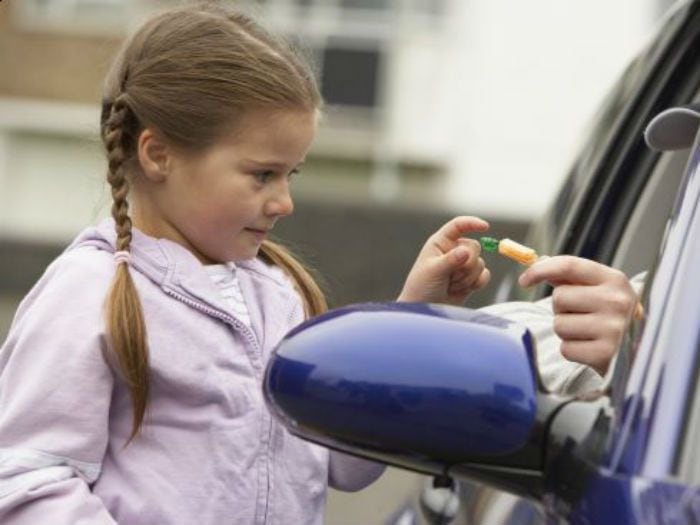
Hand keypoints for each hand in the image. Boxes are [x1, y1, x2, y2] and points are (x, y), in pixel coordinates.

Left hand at [398, 216, 489, 304]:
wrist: (425, 308)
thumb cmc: (421, 287)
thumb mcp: (433, 271)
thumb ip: (450, 260)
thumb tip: (466, 251)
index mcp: (440, 242)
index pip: (458, 226)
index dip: (472, 223)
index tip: (485, 226)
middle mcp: (453, 250)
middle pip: (475, 247)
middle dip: (466, 265)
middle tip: (450, 276)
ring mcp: (463, 264)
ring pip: (480, 264)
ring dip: (467, 278)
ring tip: (450, 285)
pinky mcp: (471, 278)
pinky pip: (485, 275)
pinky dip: (477, 283)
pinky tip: (462, 289)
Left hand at [519, 256, 637, 375]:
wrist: (634, 348)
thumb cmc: (606, 312)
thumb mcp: (595, 288)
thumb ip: (567, 274)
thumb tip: (536, 262)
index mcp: (615, 279)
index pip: (569, 266)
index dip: (540, 270)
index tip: (524, 280)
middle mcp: (617, 301)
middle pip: (559, 297)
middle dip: (561, 307)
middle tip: (580, 314)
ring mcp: (613, 329)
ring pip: (559, 324)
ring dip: (565, 330)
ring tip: (585, 331)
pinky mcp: (605, 354)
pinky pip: (565, 348)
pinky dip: (571, 349)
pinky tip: (588, 347)